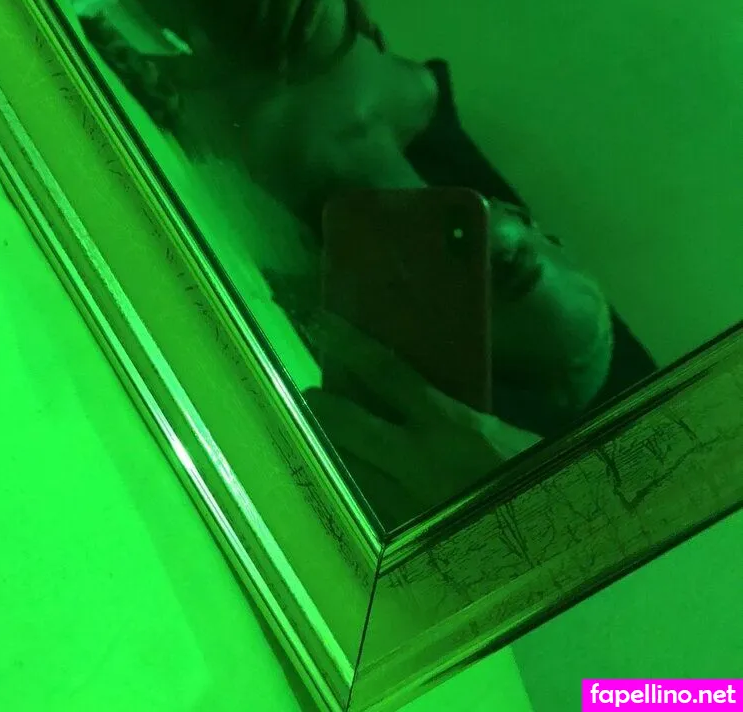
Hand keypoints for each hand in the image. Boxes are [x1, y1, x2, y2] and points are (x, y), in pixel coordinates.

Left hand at [304, 313, 540, 528]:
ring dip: (328, 450)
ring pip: (346, 469)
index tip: (323, 322)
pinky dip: (352, 490)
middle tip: (308, 394)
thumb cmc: (535, 475)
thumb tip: (411, 391)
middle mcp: (417, 461)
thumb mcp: (497, 430)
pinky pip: (365, 509)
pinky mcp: (406, 541)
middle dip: (321, 408)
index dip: (350, 344)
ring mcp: (407, 504)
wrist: (554, 539)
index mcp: (448, 424)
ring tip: (317, 436)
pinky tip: (347, 485)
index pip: (386, 373)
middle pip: (348, 426)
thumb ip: (452, 412)